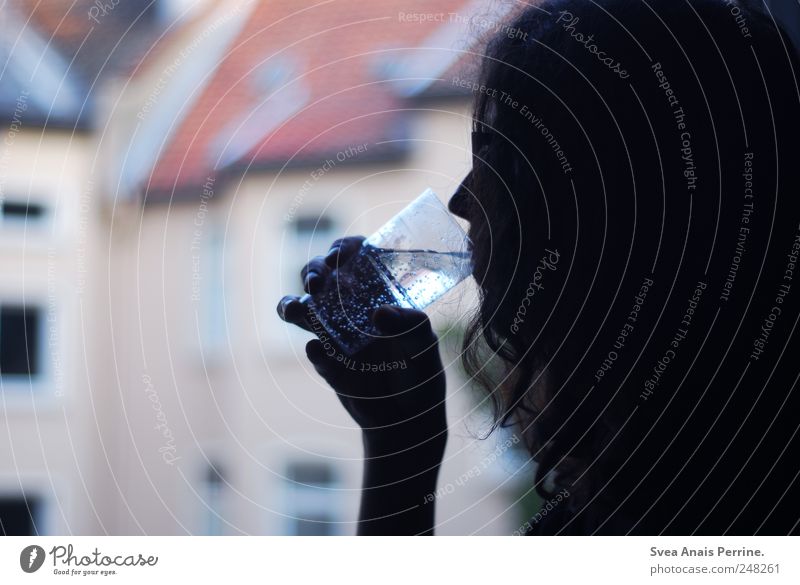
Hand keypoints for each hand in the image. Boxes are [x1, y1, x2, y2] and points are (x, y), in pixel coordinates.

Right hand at [277, 237, 447, 455]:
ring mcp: (334, 336)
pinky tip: (318, 351)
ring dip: (291, 306)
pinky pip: (315, 354)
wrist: (409, 417)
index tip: (340, 253)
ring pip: (301, 312)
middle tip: (319, 281)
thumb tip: (379, 313)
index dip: (342, 249)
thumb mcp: (424, 342)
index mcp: (374, 292)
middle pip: (319, 278)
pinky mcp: (328, 365)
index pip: (353, 259)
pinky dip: (314, 352)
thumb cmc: (421, 370)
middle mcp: (350, 309)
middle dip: (313, 272)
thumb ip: (410, 325)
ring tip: (297, 309)